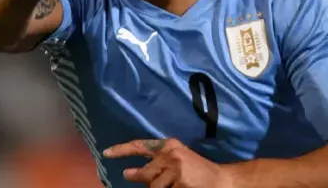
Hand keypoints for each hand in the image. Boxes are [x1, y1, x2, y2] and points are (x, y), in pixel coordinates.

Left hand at [104, 138, 233, 187]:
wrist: (221, 181)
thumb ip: (156, 162)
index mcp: (169, 145)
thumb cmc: (197, 171)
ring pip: (154, 187)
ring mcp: (175, 170)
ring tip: (175, 184)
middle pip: (146, 174)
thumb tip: (130, 173)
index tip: (106, 153)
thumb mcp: (177, 160)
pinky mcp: (180, 183)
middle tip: (134, 177)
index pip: (140, 145)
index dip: (122, 150)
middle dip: (142, 179)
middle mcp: (171, 155)